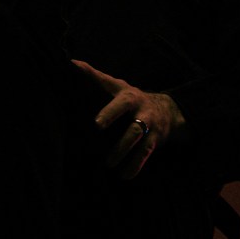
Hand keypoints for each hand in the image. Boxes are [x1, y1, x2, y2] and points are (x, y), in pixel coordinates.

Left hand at [72, 59, 187, 179]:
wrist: (167, 109)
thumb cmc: (132, 97)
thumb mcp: (116, 85)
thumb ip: (95, 76)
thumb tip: (71, 63)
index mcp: (129, 98)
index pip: (120, 104)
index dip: (110, 114)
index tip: (97, 125)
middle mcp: (142, 113)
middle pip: (134, 128)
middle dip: (122, 141)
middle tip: (106, 157)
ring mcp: (150, 128)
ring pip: (140, 144)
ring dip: (126, 155)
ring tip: (109, 165)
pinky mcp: (154, 141)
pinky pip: (145, 155)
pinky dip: (135, 166)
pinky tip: (125, 176)